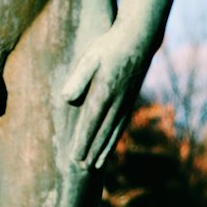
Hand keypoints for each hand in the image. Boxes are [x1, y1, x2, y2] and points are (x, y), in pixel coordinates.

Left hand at [62, 27, 148, 170]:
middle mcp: (116, 101)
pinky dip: (115, 137)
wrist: (140, 37)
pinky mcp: (131, 97)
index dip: (82, 142)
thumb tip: (66, 99)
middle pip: (102, 132)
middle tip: (82, 169)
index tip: (75, 158)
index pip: (89, 123)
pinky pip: (122, 123)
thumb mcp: (90, 58)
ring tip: (97, 165)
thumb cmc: (110, 45)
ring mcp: (126, 101)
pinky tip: (112, 142)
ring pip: (114, 131)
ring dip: (105, 149)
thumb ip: (78, 79)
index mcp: (103, 93)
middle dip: (91, 151)